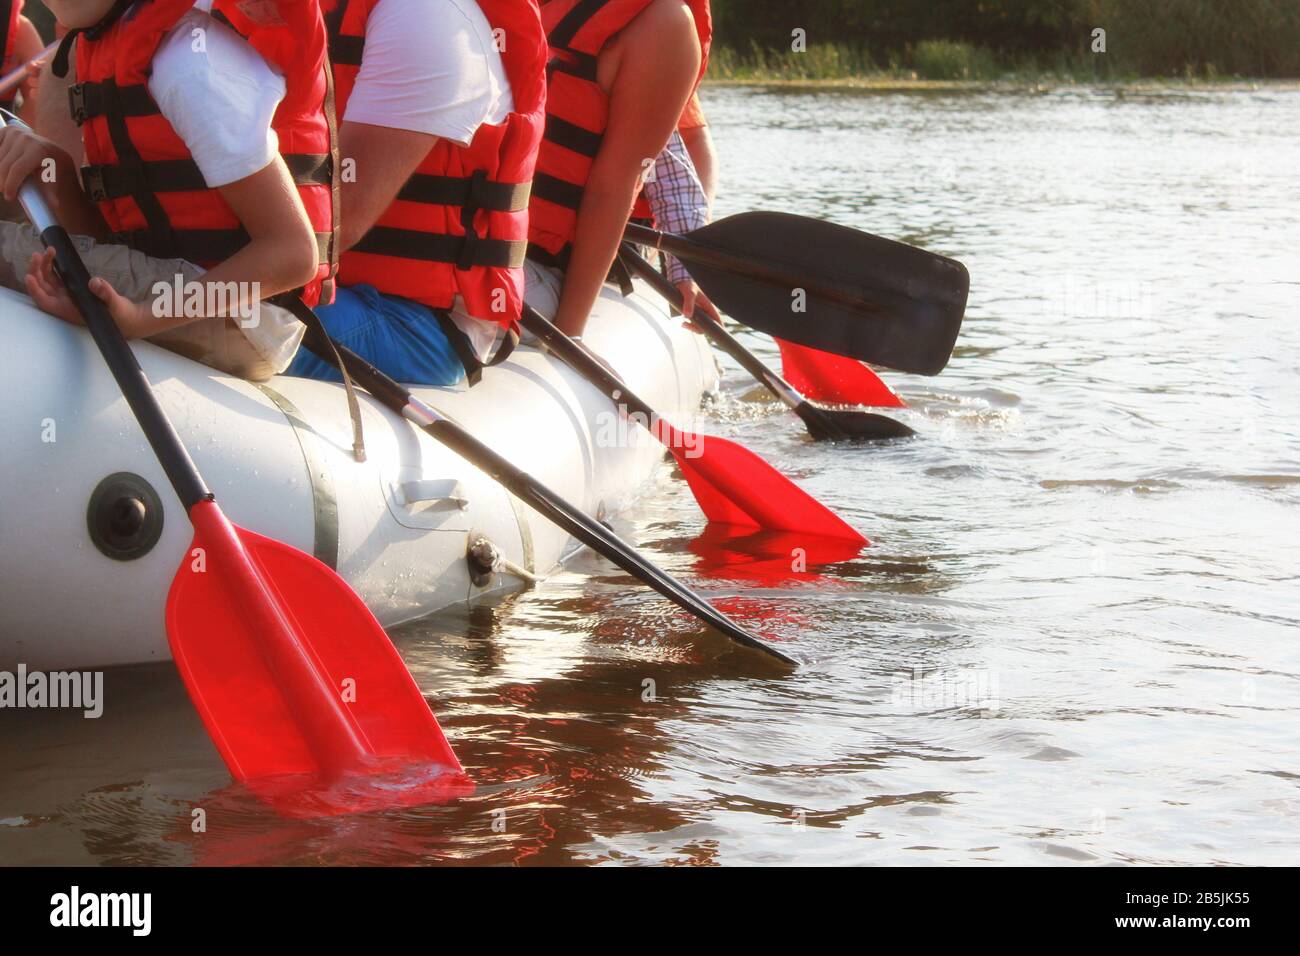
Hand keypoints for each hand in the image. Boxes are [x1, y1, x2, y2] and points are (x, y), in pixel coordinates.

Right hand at [0, 124, 68, 201]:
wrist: (51, 150)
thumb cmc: (51, 168)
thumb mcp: (53, 179)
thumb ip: (50, 191)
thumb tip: (55, 205)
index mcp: (38, 150)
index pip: (17, 170)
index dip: (11, 185)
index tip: (9, 197)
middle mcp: (25, 138)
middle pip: (4, 165)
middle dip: (2, 181)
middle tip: (4, 191)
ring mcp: (14, 133)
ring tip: (5, 180)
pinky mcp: (6, 130)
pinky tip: (3, 168)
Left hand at [25, 247, 155, 337]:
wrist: (127, 318)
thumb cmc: (121, 316)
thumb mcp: (116, 305)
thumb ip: (105, 293)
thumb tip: (94, 282)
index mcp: (69, 311)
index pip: (45, 301)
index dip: (35, 290)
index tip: (30, 276)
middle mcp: (64, 303)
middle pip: (42, 287)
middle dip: (36, 271)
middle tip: (38, 255)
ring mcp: (66, 296)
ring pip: (47, 280)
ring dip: (43, 265)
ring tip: (48, 250)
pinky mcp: (71, 289)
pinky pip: (56, 276)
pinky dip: (52, 266)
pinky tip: (53, 254)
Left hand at [675, 280, 719, 333]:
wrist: (679, 281)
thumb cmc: (687, 285)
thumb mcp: (689, 293)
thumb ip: (688, 304)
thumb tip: (687, 316)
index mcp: (708, 306)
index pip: (717, 319)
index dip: (719, 327)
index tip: (720, 333)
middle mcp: (704, 311)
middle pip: (706, 326)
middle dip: (698, 329)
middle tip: (687, 325)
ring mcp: (697, 313)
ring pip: (697, 326)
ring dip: (691, 327)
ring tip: (683, 323)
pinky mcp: (690, 314)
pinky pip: (690, 323)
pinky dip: (686, 324)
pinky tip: (681, 322)